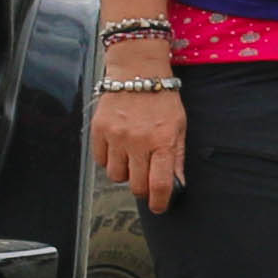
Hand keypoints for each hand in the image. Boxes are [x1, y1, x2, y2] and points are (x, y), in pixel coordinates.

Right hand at [92, 81, 187, 211]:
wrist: (137, 70)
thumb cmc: (162, 99)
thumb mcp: (178, 126)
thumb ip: (177, 157)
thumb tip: (177, 184)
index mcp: (162, 141)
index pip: (159, 185)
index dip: (159, 202)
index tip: (159, 207)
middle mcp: (138, 142)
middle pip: (135, 186)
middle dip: (142, 188)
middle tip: (145, 178)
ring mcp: (116, 137)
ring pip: (116, 176)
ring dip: (124, 173)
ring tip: (131, 157)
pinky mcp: (99, 131)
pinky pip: (100, 161)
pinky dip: (109, 160)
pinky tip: (118, 147)